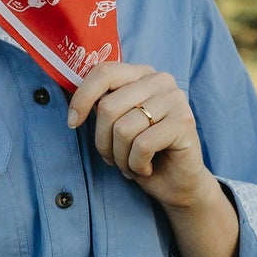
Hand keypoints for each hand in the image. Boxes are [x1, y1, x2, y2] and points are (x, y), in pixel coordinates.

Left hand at [66, 60, 207, 209]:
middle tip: (113, 158)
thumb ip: (103, 106)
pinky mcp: (184, 122)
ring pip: (123, 129)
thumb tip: (76, 103)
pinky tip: (147, 168)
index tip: (72, 123)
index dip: (82, 98)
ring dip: (120, 157)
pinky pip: (142, 145)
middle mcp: (161, 80)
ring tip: (131, 164)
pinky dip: (136, 165)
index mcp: (142, 73)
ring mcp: (175, 99)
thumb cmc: (143, 154)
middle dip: (103, 142)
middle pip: (108, 106)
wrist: (176, 183)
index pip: (104, 72)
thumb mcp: (117, 125)